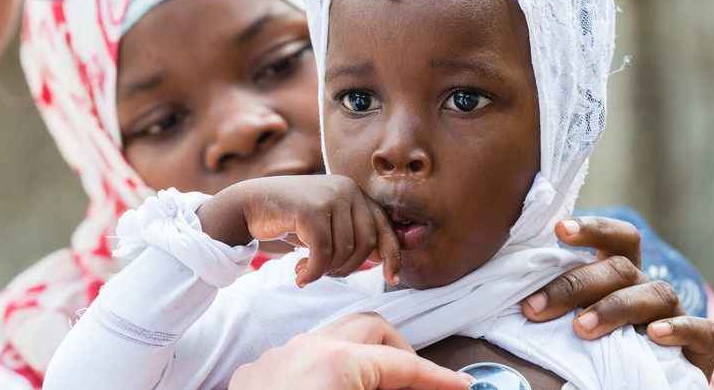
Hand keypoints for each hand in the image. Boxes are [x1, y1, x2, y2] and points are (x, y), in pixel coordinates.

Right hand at [197, 175, 399, 286]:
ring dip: (326, 270)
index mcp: (354, 192)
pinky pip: (322, 252)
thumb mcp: (328, 225)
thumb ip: (354, 235)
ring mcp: (328, 196)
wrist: (249, 204)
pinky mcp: (309, 209)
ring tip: (308, 270)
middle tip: (325, 272)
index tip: (392, 279)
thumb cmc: (291, 219)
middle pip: (366, 243)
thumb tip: (387, 259)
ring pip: (344, 250)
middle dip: (348, 267)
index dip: (393, 255)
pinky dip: (313, 271)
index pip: (384, 226)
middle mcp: (346, 189)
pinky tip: (300, 275)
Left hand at [229, 313, 471, 389]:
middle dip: (400, 353)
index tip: (460, 388)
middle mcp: (303, 350)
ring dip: (362, 359)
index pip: (403, 364)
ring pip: (331, 339)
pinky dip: (324, 373)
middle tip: (420, 385)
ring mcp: (274, 359)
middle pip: (369, 329)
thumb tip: (417, 387)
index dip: (437, 378)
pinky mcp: (252, 376)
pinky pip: (297, 360)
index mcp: (336, 363)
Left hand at [519, 216, 713, 378]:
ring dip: (616, 308)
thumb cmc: (594, 346)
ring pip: (658, 293)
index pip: (615, 238)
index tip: (559, 230)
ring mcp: (675, 314)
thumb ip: (551, 303)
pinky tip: (654, 336)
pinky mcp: (701, 345)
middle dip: (576, 285)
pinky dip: (679, 329)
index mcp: (618, 274)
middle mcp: (647, 287)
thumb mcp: (570, 318)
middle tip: (536, 309)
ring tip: (581, 329)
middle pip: (620, 268)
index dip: (592, 228)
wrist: (638, 383)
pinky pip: (700, 330)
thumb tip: (508, 294)